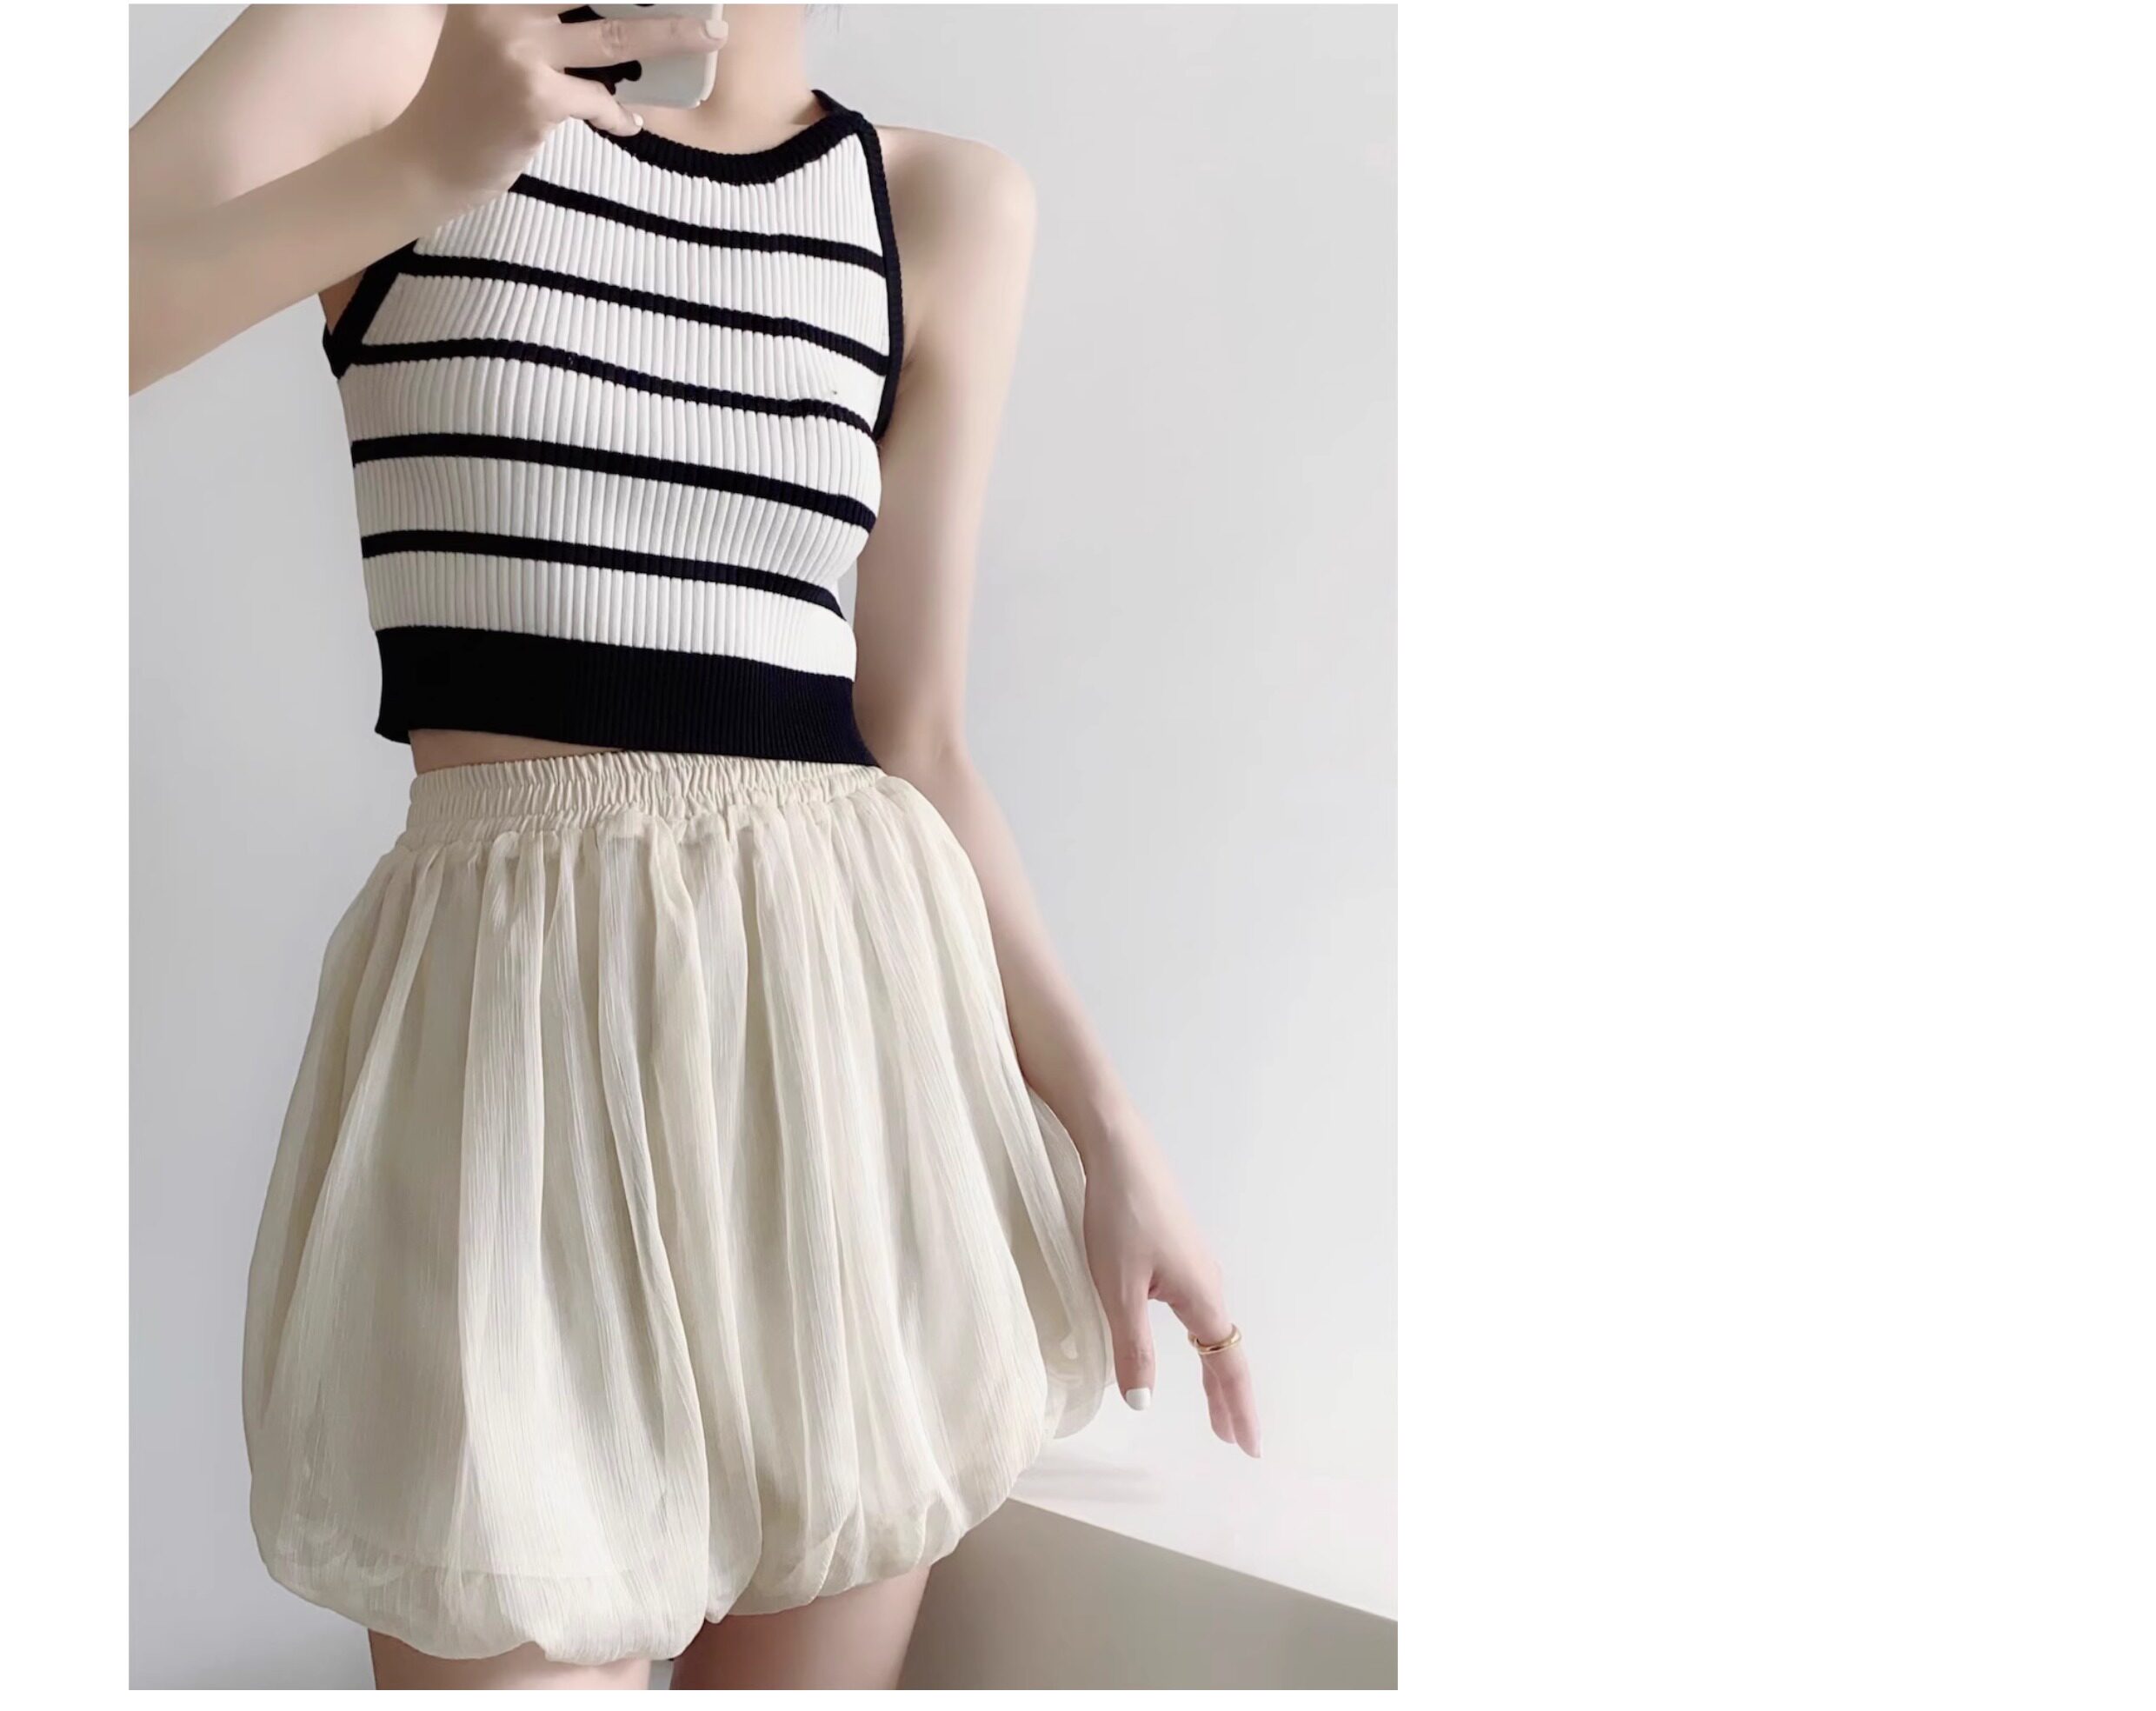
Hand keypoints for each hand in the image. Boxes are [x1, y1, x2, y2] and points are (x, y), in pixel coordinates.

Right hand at [385, 5, 729, 206]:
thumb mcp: (492, 36)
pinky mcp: (534, 99)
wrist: (428, 160)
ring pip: (613, 38)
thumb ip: (542, 18)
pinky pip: (601, 101)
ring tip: (710, 35)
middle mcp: (501, 8)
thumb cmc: (468, 99)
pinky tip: (627, 122)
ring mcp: (517, 53)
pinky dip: (619, 113)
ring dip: (669, 38)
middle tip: (707, 5)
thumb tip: (621, 19)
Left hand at [1080, 1121, 1260, 1456]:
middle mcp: (1209, 1284)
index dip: (1237, 1409)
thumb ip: (1132, 1347)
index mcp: (1201, 1298)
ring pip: (1215, 1330)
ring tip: (1217, 1405)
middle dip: (1232, 1398)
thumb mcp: (1118, 1289)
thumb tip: (1143, 1404)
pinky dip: (1206, 1342)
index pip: (1227, 1367)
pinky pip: (1203, 1311)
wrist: (1119, 1151)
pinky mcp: (1181, 1250)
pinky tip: (1194, 1341)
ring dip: (1219, 1371)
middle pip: (1228, 1352)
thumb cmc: (1119, 1217)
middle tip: (1237, 1440)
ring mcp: (1197, 1265)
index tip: (1249, 1448)